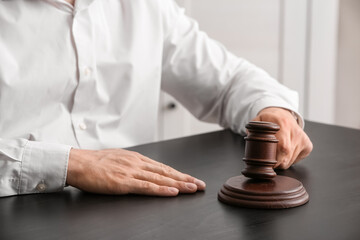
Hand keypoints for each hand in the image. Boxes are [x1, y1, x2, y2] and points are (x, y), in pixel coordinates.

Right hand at [66, 148, 205, 195]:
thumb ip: (132, 164)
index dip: (179, 173)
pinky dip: (161, 190)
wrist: (78, 163)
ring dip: (179, 184)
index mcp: (137, 158)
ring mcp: (131, 172)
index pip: (163, 167)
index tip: (191, 178)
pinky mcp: (123, 182)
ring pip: (160, 179)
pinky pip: (146, 187)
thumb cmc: (95, 162)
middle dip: (185, 178)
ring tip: (193, 188)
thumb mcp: (118, 158)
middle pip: (166, 172)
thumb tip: (144, 169)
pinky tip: (173, 192)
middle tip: (201, 184)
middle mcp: (138, 163)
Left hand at [251, 107, 312, 168]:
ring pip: (290, 161)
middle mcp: (296, 132)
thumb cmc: (269, 120)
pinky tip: (285, 151)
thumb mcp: (258, 121)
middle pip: (287, 158)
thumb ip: (253, 130)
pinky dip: (289, 160)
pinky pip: (297, 160)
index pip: (283, 148)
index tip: (267, 162)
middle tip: (268, 160)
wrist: (282, 114)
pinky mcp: (308, 145)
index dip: (275, 159)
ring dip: (281, 161)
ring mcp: (303, 139)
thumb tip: (249, 139)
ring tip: (276, 152)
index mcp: (283, 124)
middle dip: (276, 163)